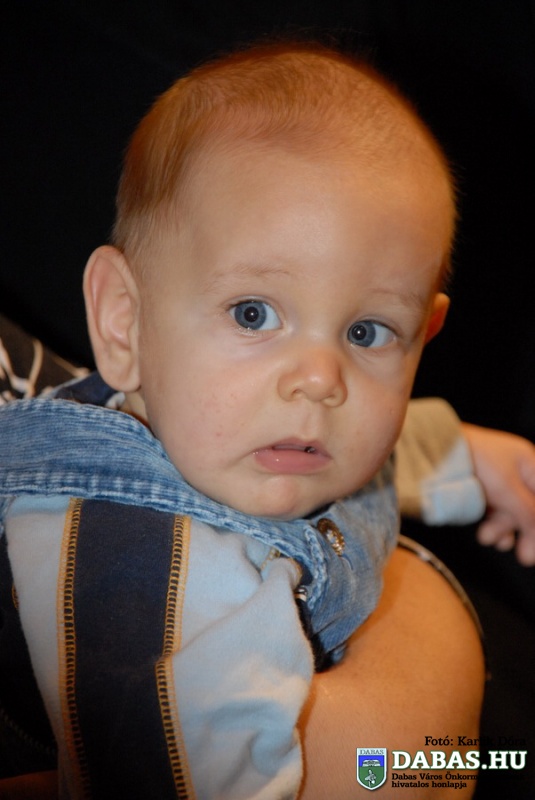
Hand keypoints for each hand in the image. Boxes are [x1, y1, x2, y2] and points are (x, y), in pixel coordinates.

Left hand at [461, 423, 534, 565]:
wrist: (434, 450)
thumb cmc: (476, 462)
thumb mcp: (508, 490)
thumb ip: (530, 515)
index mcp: (529, 463)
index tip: (534, 543)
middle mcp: (516, 471)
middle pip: (529, 508)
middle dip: (526, 532)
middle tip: (525, 558)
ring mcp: (498, 481)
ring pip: (511, 512)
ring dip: (504, 529)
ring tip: (488, 538)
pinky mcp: (480, 489)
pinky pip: (494, 511)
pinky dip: (493, 525)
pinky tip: (487, 536)